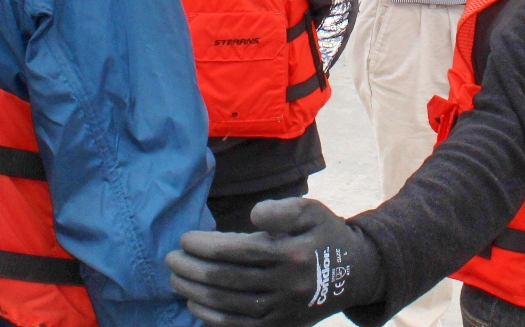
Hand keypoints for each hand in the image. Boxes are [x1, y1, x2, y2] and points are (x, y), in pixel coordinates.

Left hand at [166, 198, 381, 326]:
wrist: (354, 274)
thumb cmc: (324, 235)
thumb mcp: (312, 210)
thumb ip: (283, 209)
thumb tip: (254, 214)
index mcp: (294, 253)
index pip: (239, 251)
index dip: (207, 246)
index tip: (185, 238)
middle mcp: (287, 285)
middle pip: (228, 279)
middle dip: (192, 269)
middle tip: (170, 258)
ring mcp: (282, 310)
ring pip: (229, 305)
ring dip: (195, 293)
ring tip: (175, 278)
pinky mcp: (279, 326)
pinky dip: (211, 318)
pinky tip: (193, 304)